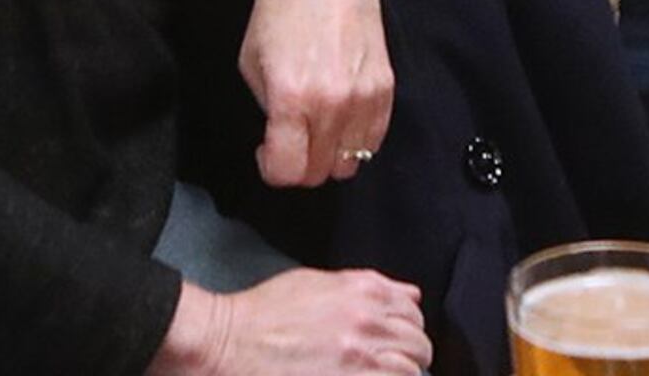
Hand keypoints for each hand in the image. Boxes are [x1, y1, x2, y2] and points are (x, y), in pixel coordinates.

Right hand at [153, 272, 429, 375]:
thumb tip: (409, 296)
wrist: (230, 342)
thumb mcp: (317, 283)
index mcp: (364, 290)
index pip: (414, 312)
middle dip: (409, 356)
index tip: (395, 342)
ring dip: (402, 375)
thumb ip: (369, 286)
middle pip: (418, 344)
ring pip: (412, 370)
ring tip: (376, 375)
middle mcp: (368, 321)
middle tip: (389, 366)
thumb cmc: (265, 314)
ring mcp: (361, 356)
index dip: (407, 329)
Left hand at [241, 0, 391, 187]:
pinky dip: (355, 139)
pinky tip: (339, 115)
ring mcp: (365, 98)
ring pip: (351, 163)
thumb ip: (266, 107)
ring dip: (329, 155)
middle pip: (318, 173)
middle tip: (288, 140)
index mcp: (292, 98)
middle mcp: (332, 105)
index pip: (287, 171)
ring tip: (316, 128)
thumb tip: (279, 135)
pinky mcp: (387, 88)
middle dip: (298, 164)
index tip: (266, 151)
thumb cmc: (281, 4)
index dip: (271, 168)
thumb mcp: (251, 59)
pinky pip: (374, 140)